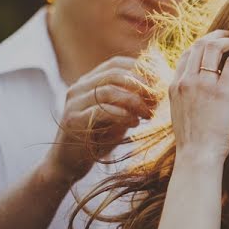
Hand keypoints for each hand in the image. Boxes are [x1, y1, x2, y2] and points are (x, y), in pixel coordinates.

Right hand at [46, 56, 158, 183]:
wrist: (68, 164)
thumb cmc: (98, 139)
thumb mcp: (118, 116)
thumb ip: (131, 102)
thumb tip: (159, 91)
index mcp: (89, 82)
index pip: (116, 63)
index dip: (140, 69)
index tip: (160, 82)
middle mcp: (79, 88)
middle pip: (114, 73)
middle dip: (140, 84)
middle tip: (157, 99)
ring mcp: (74, 103)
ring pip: (108, 90)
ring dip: (134, 101)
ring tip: (148, 114)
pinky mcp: (73, 121)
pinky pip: (101, 111)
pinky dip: (123, 115)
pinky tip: (135, 123)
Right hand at [169, 30, 228, 163]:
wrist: (197, 156)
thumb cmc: (194, 141)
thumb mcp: (181, 115)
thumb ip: (187, 98)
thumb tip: (198, 92)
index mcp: (176, 85)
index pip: (188, 53)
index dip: (204, 45)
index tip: (217, 48)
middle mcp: (187, 80)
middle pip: (201, 44)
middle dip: (219, 37)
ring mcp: (203, 84)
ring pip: (215, 46)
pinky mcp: (222, 91)